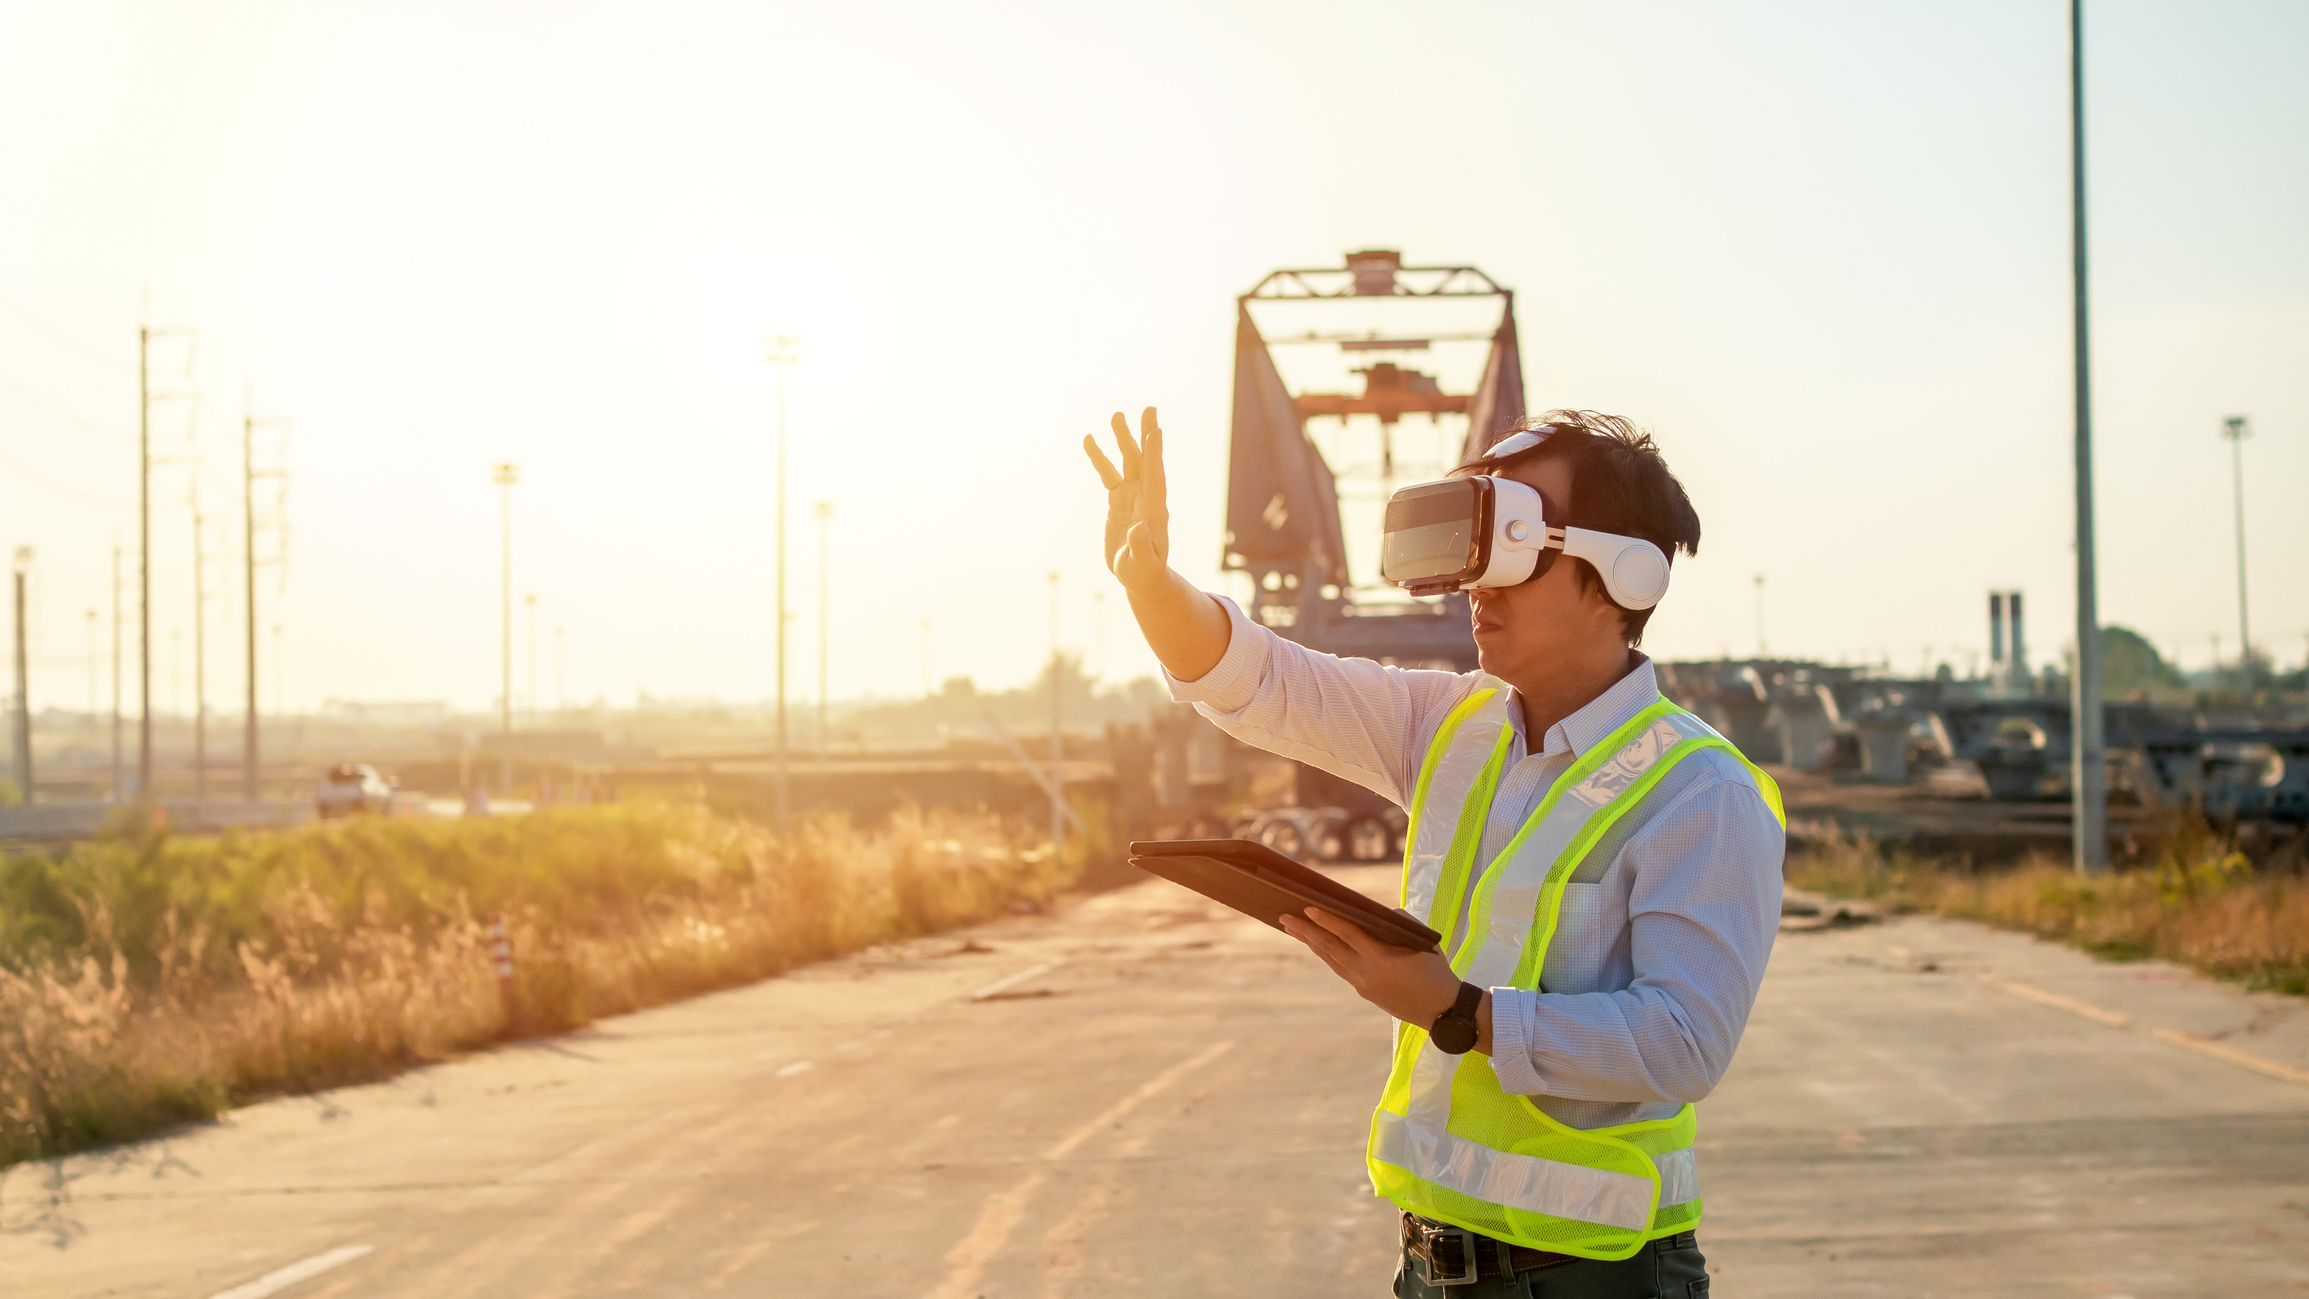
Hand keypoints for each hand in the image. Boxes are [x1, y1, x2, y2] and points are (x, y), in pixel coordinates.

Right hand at [1082, 407, 1169, 592]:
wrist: (1139, 575)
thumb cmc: (1144, 572)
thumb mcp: (1142, 563)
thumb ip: (1140, 546)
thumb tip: (1138, 528)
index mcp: (1155, 510)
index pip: (1155, 477)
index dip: (1155, 454)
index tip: (1155, 430)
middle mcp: (1146, 497)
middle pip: (1145, 461)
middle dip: (1145, 436)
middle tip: (1147, 409)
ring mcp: (1132, 496)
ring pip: (1127, 462)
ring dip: (1122, 439)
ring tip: (1116, 415)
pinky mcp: (1118, 499)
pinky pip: (1108, 473)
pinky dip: (1099, 457)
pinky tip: (1089, 440)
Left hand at [1280, 907, 1490, 1053]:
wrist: (1443, 1012)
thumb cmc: (1436, 971)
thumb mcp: (1421, 940)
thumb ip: (1397, 922)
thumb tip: (1372, 913)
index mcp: (1382, 959)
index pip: (1348, 934)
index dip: (1327, 920)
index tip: (1307, 907)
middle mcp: (1367, 973)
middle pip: (1330, 948)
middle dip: (1305, 931)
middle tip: (1284, 917)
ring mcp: (1363, 985)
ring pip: (1331, 959)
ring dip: (1311, 942)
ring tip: (1293, 928)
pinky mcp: (1364, 992)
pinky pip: (1340, 969)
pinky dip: (1327, 954)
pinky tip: (1318, 944)